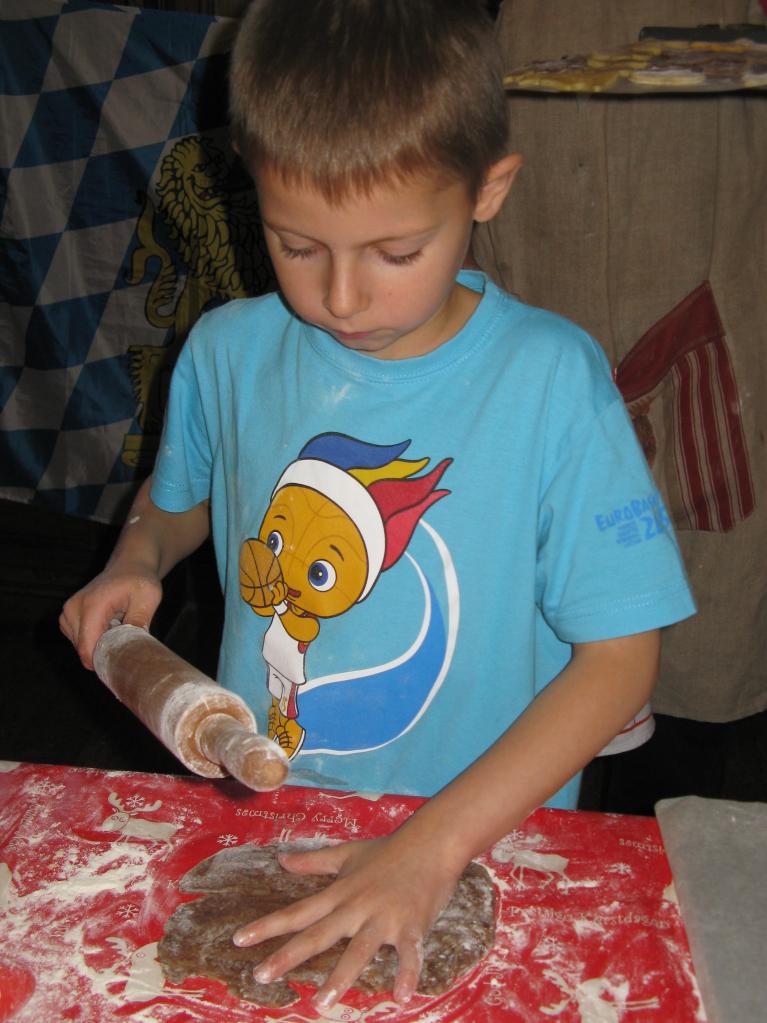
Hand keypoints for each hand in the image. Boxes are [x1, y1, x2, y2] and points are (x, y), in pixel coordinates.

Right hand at [59, 564, 161, 669]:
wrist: (129, 565)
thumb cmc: (139, 580)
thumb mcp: (148, 598)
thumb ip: (139, 621)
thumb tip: (135, 647)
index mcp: (92, 605)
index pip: (86, 647)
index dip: (100, 663)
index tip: (119, 668)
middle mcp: (73, 608)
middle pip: (83, 650)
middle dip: (103, 652)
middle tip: (126, 642)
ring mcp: (67, 612)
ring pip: (80, 647)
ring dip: (98, 645)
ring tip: (117, 628)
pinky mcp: (67, 616)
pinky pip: (78, 640)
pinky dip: (93, 640)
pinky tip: (108, 628)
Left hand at [232, 833, 461, 1010]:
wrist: (431, 842)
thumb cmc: (389, 850)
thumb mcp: (347, 854)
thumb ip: (314, 862)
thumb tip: (281, 861)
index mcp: (341, 892)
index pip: (299, 912)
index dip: (268, 926)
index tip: (239, 940)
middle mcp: (357, 907)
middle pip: (319, 934)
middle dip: (289, 955)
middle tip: (261, 975)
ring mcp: (384, 917)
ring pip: (358, 951)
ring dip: (340, 977)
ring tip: (322, 1003)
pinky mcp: (412, 926)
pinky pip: (409, 954)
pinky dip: (407, 974)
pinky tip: (401, 996)